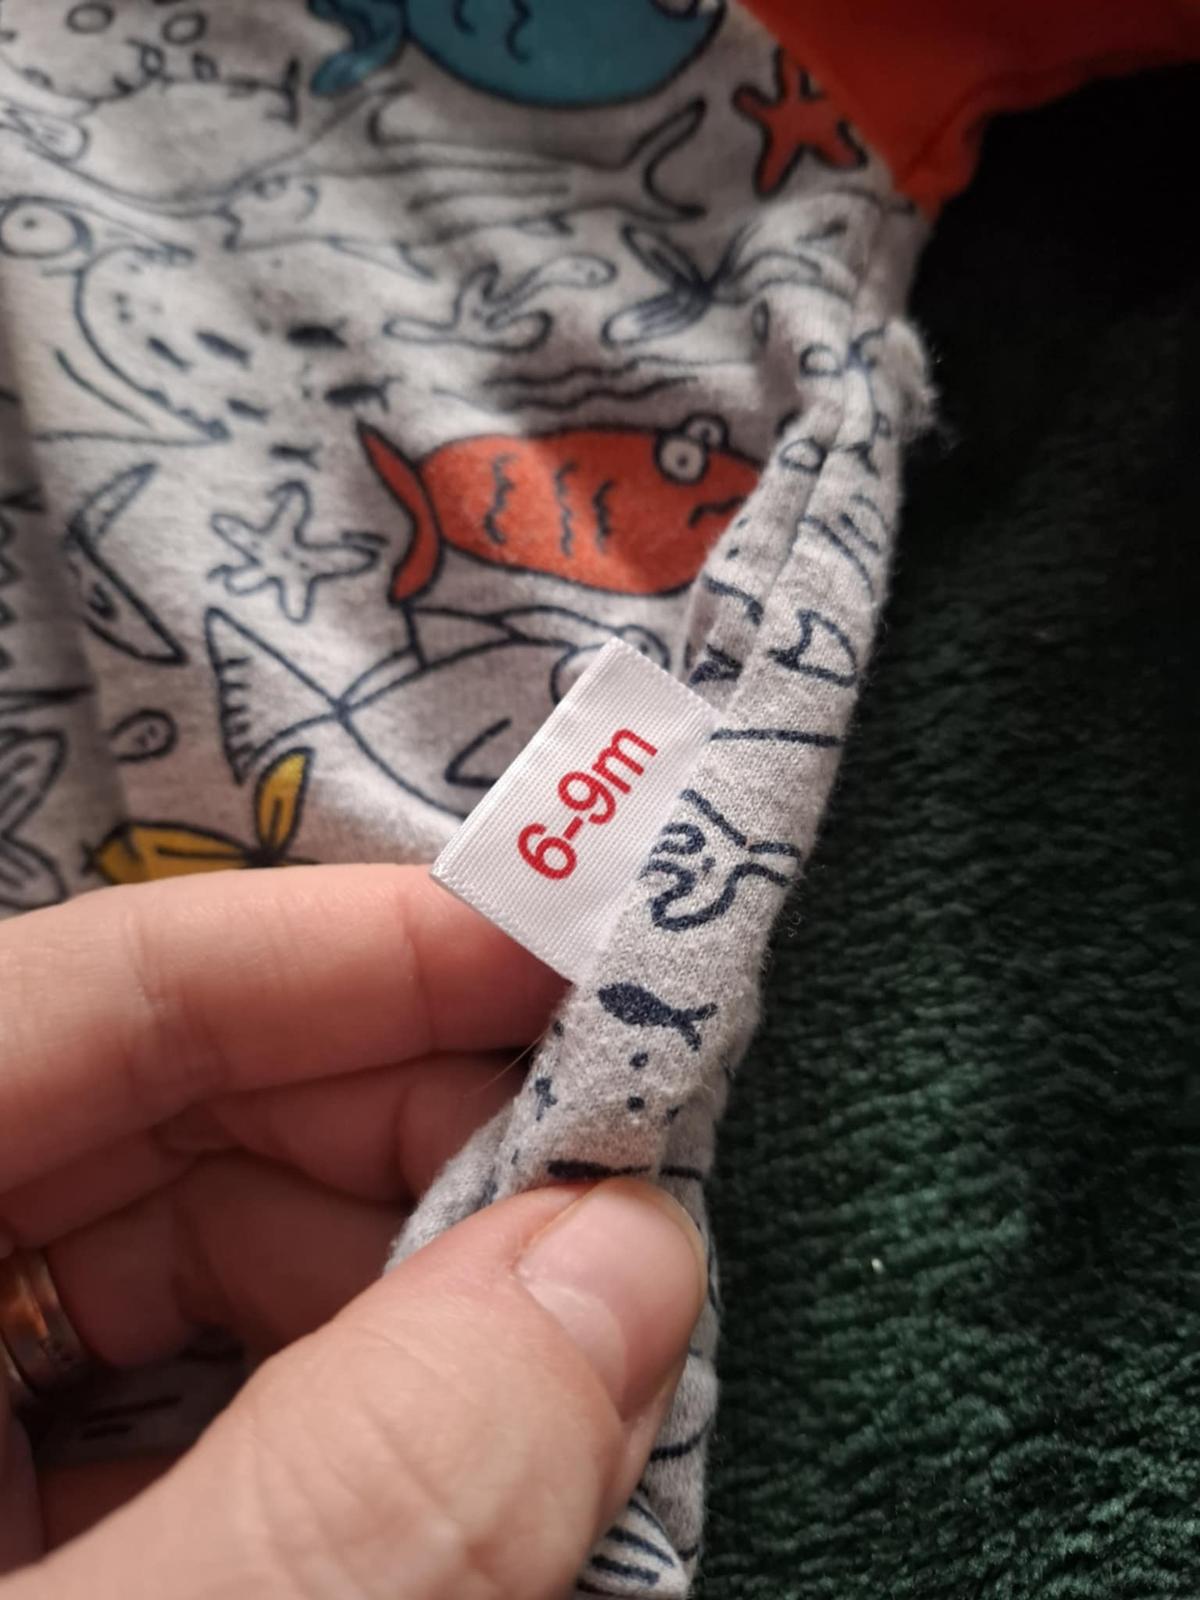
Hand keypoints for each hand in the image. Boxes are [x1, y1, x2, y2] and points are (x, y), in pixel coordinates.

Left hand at [0, 867, 705, 1597]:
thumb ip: (365, 1467)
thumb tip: (628, 1255)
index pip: (96, 991)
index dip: (346, 951)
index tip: (569, 961)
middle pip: (162, 1118)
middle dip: (405, 1131)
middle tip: (607, 1184)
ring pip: (192, 1264)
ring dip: (406, 1283)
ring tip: (577, 1328)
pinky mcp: (13, 1546)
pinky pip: (187, 1409)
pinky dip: (351, 1416)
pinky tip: (476, 1445)